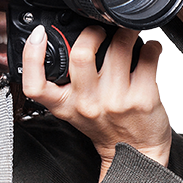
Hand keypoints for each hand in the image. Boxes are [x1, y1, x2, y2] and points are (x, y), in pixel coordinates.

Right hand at [22, 24, 171, 182]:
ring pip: (120, 46)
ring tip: (127, 35)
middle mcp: (88, 103)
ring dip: (126, 33)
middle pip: (81, 55)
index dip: (31, 55)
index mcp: (65, 106)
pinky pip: (148, 54)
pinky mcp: (143, 97)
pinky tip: (146, 50)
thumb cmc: (105, 126)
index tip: (40, 35)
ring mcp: (116, 100)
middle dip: (93, 31)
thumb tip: (66, 41)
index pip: (35, 84)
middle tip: (100, 30)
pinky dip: (151, 45)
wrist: (136, 152)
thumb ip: (65, 83)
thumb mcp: (74, 110)